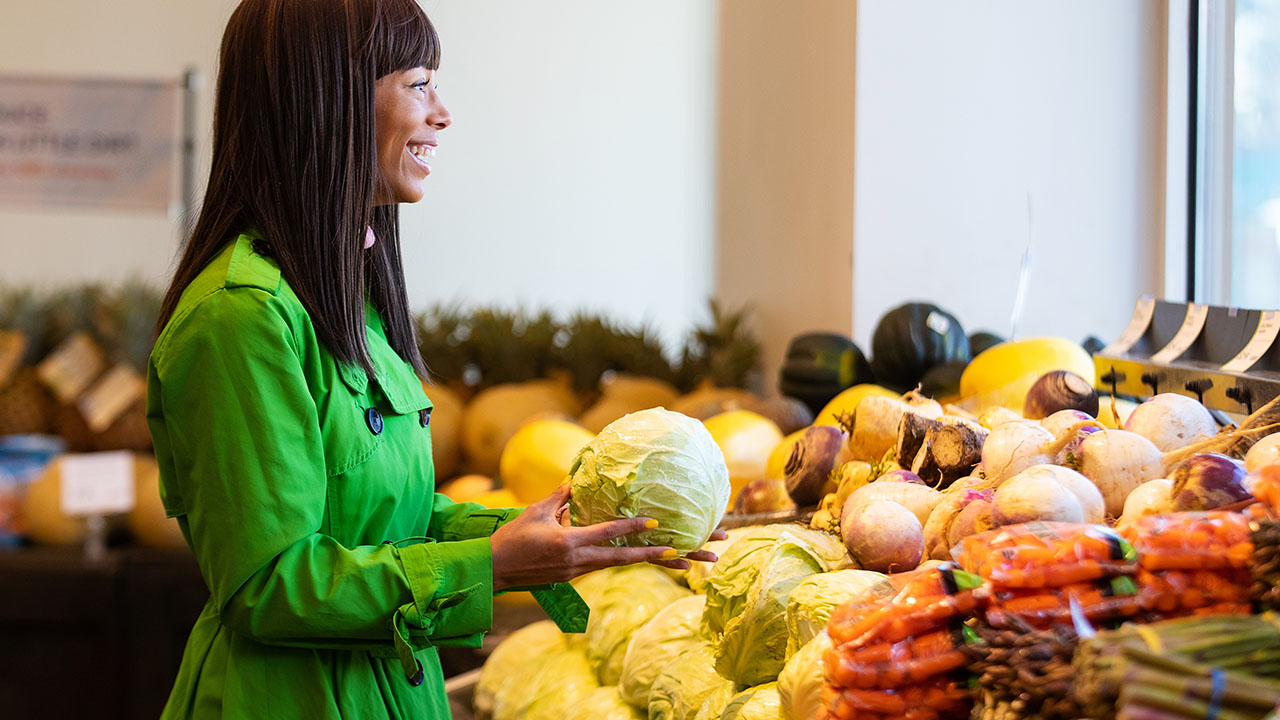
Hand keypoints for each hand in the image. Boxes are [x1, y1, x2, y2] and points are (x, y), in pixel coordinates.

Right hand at [488, 485, 723, 590]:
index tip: (656, 521)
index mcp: (570, 543)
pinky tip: (652, 559)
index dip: (632, 527)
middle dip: (660, 556)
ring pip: (622, 565)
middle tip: (690, 554)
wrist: (494, 571)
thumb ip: (560, 497)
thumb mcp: (536, 512)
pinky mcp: (577, 577)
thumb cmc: (512, 538)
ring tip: (687, 563)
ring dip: (654, 563)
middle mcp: (580, 562)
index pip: (607, 533)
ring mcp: (580, 572)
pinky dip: (631, 562)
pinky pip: (608, 566)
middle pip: (627, 559)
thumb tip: (577, 480)